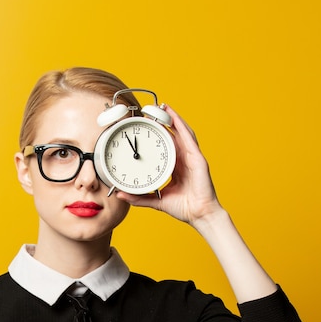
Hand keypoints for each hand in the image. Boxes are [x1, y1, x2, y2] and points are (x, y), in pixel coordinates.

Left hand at [115, 106, 222, 226]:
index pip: (165, 146)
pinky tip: (174, 116)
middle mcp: (184, 159)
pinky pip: (189, 138)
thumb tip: (121, 195)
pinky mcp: (198, 159)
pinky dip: (181, 126)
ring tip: (162, 107)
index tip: (144, 126)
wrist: (199, 215)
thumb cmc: (183, 208)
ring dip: (172, 118)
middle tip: (149, 111)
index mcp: (176, 166)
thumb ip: (139, 197)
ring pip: (182, 132)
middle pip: (173, 135)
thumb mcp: (156, 200)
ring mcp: (192, 157)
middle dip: (163, 122)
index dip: (156, 135)